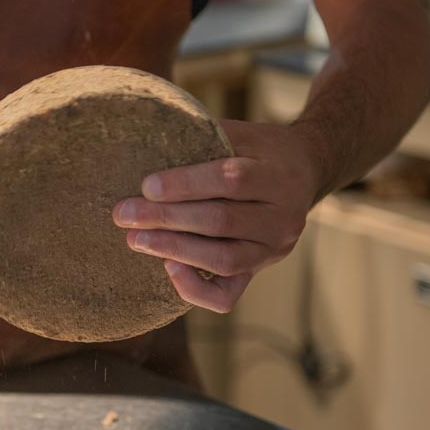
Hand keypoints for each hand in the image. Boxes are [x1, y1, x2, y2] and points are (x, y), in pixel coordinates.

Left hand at [113, 119, 319, 312]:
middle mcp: (282, 217)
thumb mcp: (242, 133)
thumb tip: (149, 139)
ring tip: (136, 239)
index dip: (186, 184)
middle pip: (221, 221)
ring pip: (222, 259)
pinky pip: (226, 295)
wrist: (306, 170)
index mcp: (278, 176)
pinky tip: (168, 267)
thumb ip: (206, 138)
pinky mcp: (260, 270)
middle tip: (124, 214)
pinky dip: (193, 288)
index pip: (231, 180)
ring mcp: (274, 249)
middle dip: (167, 219)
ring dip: (173, 249)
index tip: (146, 186)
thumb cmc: (261, 148)